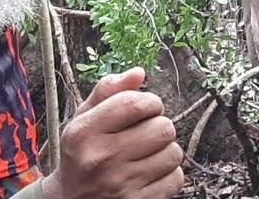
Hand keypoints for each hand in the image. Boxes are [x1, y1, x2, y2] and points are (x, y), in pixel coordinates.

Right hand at [41, 68, 184, 198]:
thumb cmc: (82, 154)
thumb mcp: (83, 119)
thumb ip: (108, 91)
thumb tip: (139, 72)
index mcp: (84, 133)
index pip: (136, 103)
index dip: (151, 102)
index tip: (147, 108)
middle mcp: (101, 158)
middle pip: (163, 127)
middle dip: (159, 126)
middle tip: (144, 134)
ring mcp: (120, 184)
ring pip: (174, 153)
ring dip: (165, 151)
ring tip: (146, 155)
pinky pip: (176, 178)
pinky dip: (168, 175)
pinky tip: (149, 174)